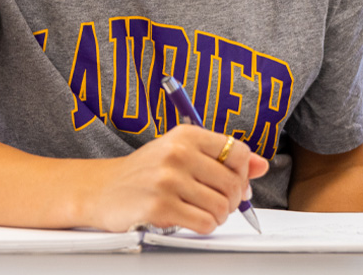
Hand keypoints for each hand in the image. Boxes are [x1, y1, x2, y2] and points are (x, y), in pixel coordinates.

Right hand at [80, 125, 268, 232]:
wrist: (100, 189)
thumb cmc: (146, 172)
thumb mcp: (182, 152)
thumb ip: (223, 157)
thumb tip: (261, 165)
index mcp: (187, 135)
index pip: (238, 152)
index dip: (243, 173)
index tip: (237, 183)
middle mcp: (177, 154)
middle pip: (232, 183)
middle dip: (233, 200)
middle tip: (222, 205)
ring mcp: (167, 181)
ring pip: (221, 206)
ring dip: (220, 216)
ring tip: (207, 214)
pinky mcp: (159, 207)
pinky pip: (203, 223)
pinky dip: (206, 227)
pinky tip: (196, 222)